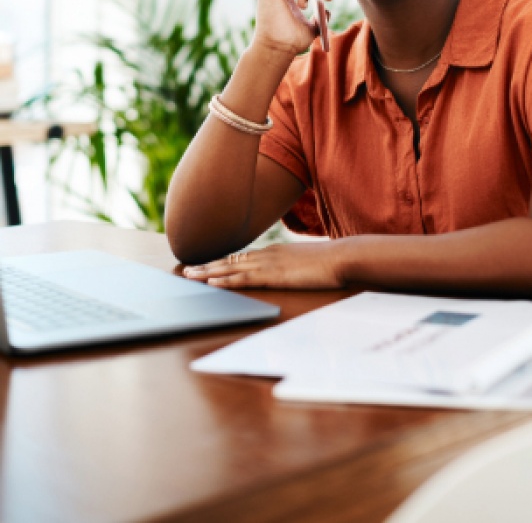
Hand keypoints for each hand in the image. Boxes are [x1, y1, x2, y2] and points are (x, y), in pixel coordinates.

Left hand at [182, 241, 344, 289]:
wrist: (342, 257)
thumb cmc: (329, 261)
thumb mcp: (305, 262)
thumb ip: (292, 266)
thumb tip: (289, 272)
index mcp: (274, 252)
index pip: (242, 257)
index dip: (221, 261)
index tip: (206, 264)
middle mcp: (267, 254)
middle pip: (231, 260)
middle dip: (208, 265)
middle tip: (187, 270)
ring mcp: (269, 264)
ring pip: (231, 268)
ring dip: (209, 272)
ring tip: (190, 276)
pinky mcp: (274, 275)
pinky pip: (245, 278)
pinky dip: (226, 279)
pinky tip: (213, 281)